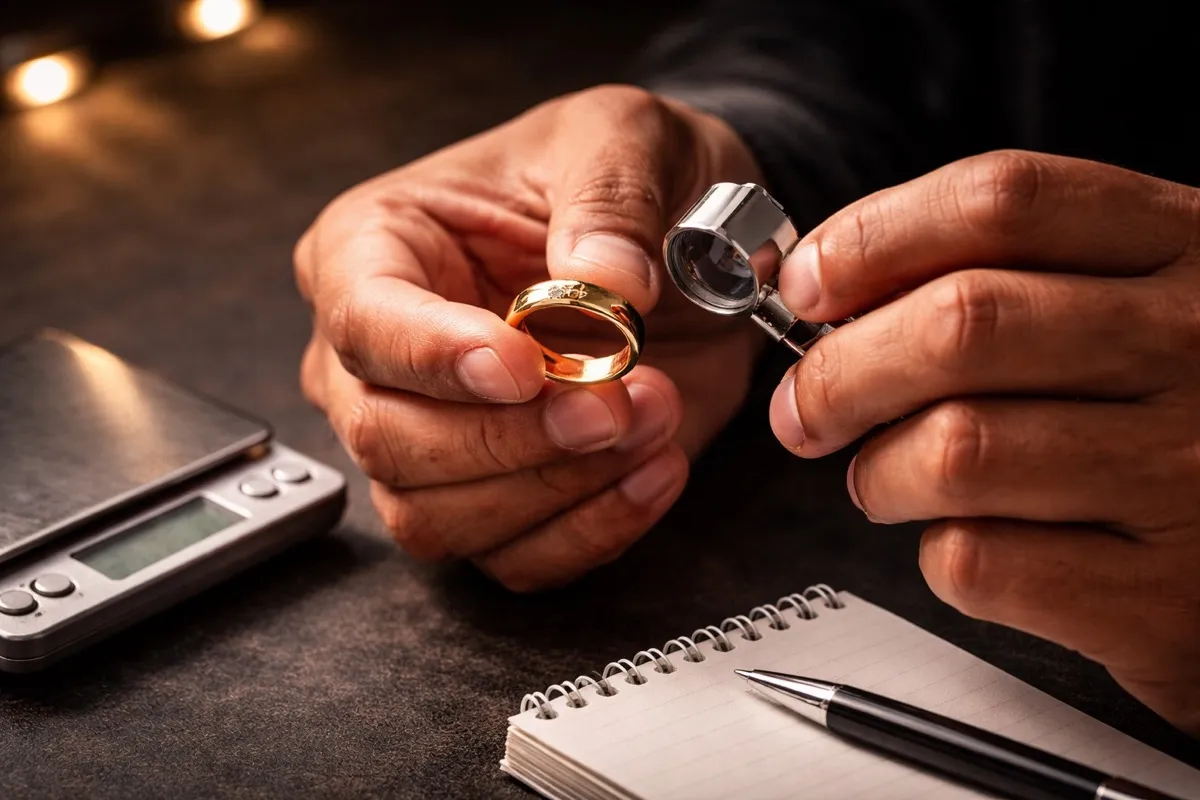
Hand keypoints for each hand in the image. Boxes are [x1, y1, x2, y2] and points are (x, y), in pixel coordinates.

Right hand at [294, 85, 763, 590]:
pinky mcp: (497, 494)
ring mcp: (430, 437)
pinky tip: (656, 469)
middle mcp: (381, 356)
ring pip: (437, 516)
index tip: (527, 366)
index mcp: (373, 248)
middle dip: (513, 437)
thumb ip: (611, 199)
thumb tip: (604, 284)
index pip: (363, 322)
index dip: (438, 358)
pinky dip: (591, 531)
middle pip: (389, 438)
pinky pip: (512, 558)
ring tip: (655, 418)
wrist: (683, 241)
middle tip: (618, 399)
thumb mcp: (624, 138)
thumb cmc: (620, 176)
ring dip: (558, 487)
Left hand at [771, 150, 1199, 732]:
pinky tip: (962, 541)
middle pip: (961, 326)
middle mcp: (1194, 345)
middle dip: (840, 372)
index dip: (872, 238)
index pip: (1000, 201)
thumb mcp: (1135, 297)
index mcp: (1182, 247)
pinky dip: (938, 554)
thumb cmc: (1183, 406)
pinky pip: (983, 561)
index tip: (808, 285)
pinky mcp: (1162, 592)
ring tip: (885, 479)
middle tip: (805, 408)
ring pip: (956, 450)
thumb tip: (829, 288)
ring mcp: (1189, 471)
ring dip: (880, 473)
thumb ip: (1006, 270)